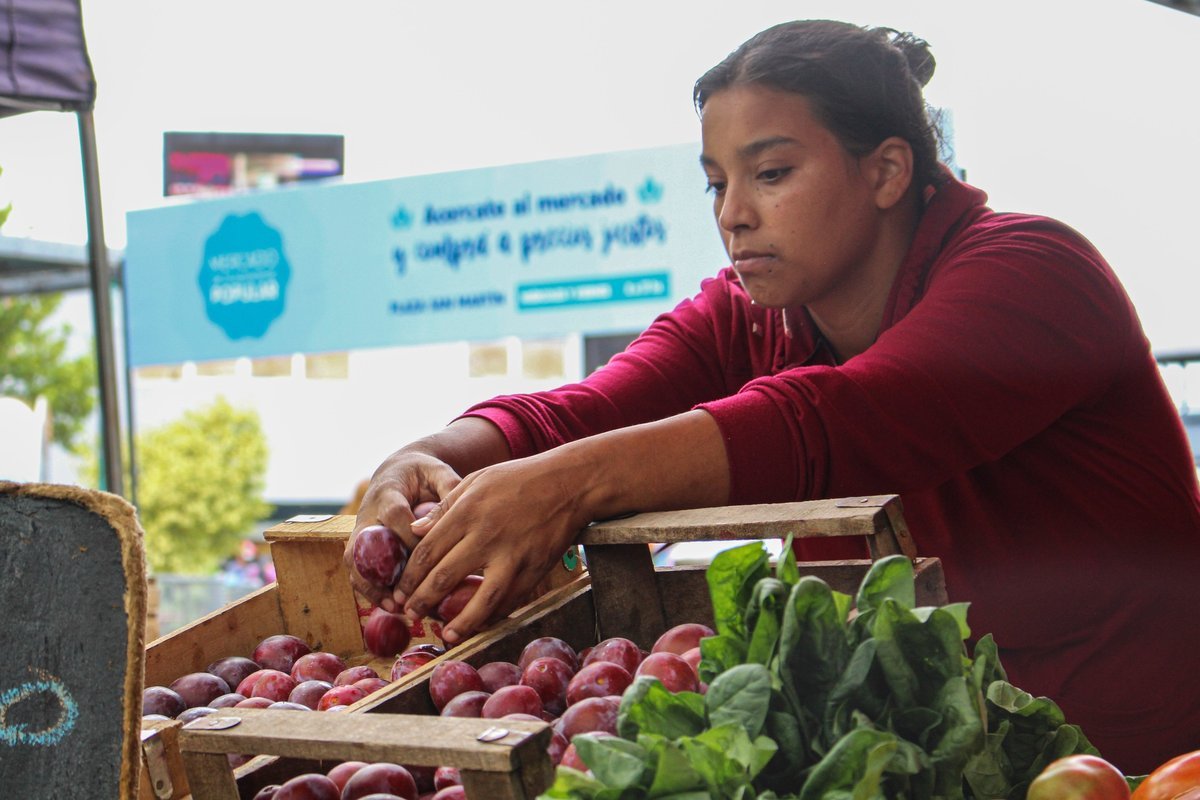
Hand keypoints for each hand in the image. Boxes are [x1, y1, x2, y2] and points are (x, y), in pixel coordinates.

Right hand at [343, 449, 461, 609]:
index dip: (409, 539)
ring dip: (372, 586)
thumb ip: (449, 486)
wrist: (397, 471)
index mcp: (388, 493)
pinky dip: (369, 588)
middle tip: (404, 596)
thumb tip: (460, 510)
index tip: (429, 562)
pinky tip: (389, 606)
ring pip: (355, 561)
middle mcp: (368, 513)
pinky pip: (357, 569)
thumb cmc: (422, 474)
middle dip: (383, 571)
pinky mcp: (360, 544)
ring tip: (394, 608)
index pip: (395, 516)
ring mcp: (360, 530)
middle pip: (366, 544)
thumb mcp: (437, 471)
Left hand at [396, 452, 590, 643]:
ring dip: (460, 621)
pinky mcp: (535, 569)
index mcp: (468, 511)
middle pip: (445, 576)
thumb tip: (415, 532)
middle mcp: (487, 536)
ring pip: (481, 598)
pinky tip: (480, 623)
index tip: (400, 591)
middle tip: (410, 614)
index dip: (410, 576)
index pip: (428, 550)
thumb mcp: (477, 480)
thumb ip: (444, 507)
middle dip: (423, 600)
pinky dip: (494, 615)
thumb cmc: (520, 478)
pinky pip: (510, 599)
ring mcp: (513, 555)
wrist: (570, 483)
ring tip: (445, 634)